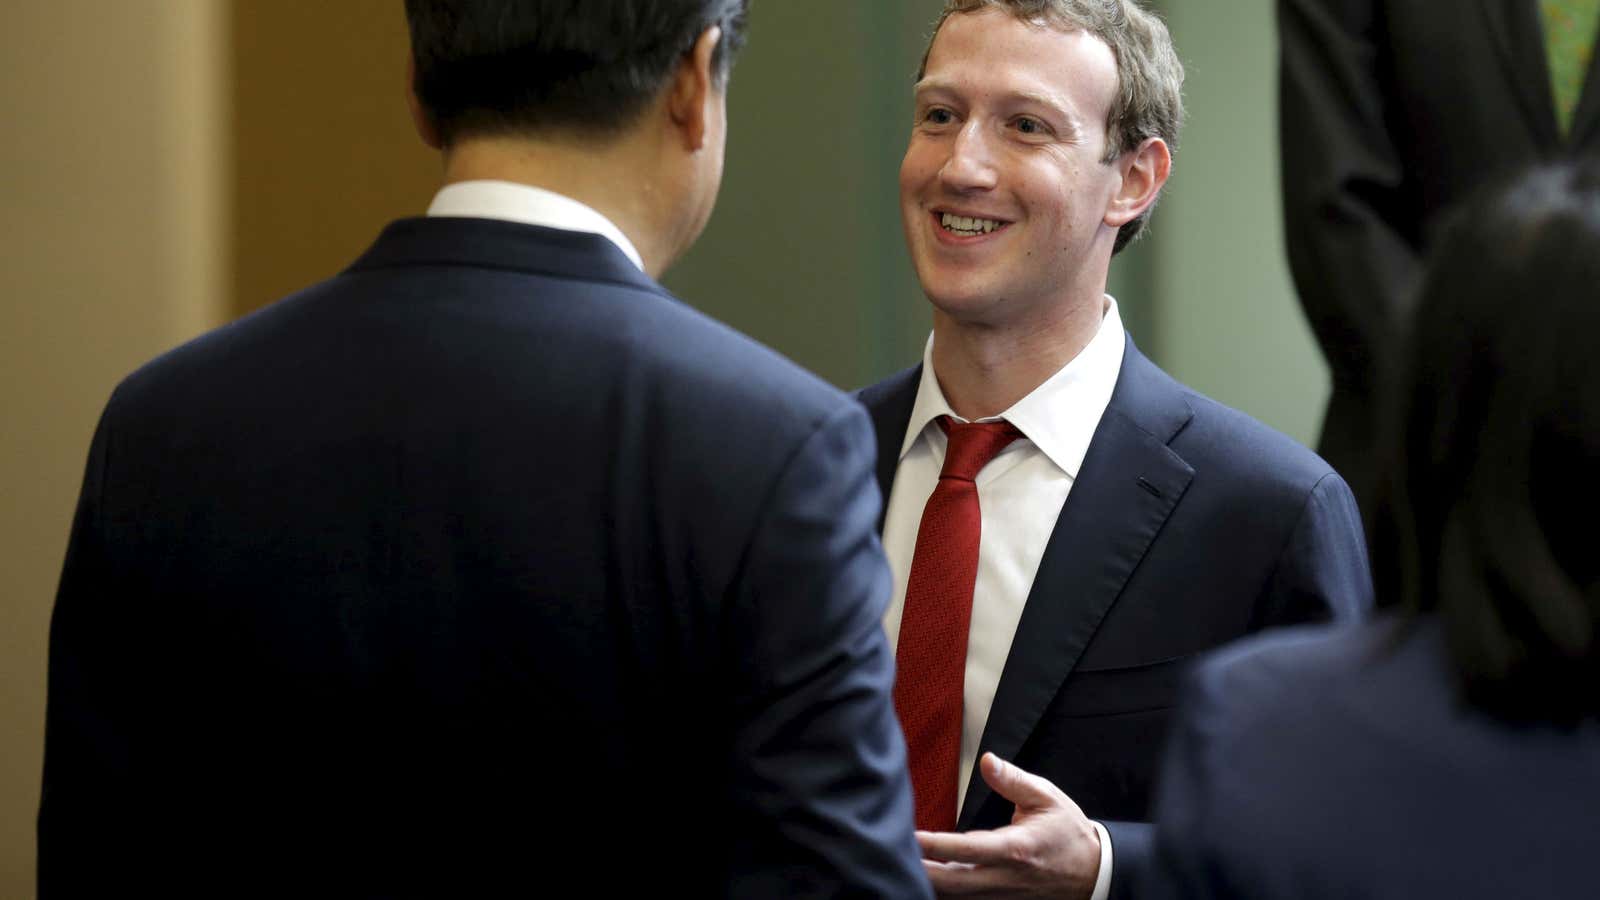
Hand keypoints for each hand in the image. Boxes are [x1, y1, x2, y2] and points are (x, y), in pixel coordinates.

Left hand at [916, 753, 1101, 898]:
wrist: (1095, 872)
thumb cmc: (1068, 833)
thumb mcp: (1046, 797)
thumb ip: (1013, 780)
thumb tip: (987, 761)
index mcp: (1015, 849)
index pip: (966, 849)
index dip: (935, 845)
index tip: (910, 836)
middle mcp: (1005, 878)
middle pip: (953, 883)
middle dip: (921, 871)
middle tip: (893, 854)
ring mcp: (1003, 896)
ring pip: (958, 898)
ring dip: (931, 885)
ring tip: (903, 866)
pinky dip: (947, 895)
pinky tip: (928, 882)